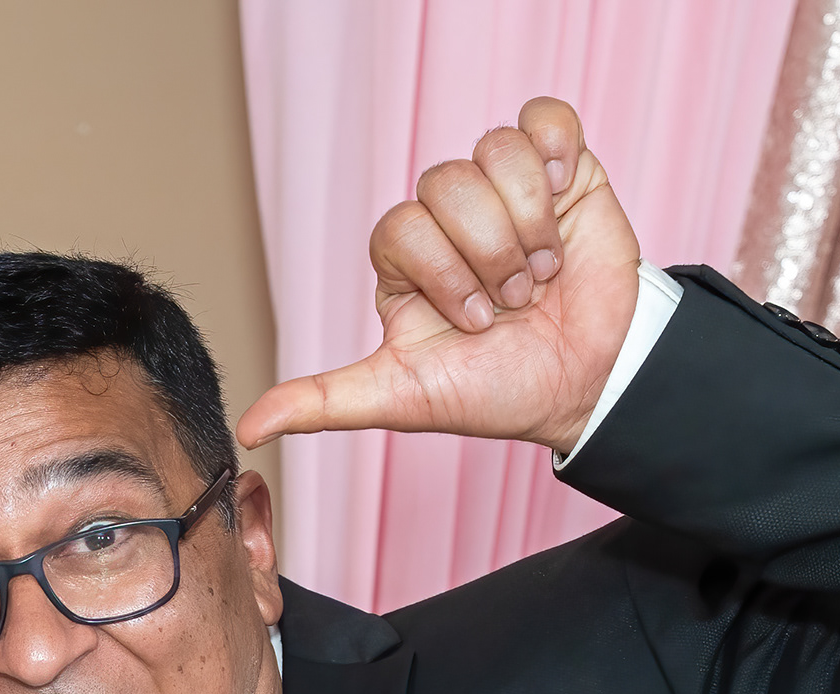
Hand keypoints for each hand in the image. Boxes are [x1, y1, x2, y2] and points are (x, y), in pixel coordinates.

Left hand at [234, 97, 643, 458]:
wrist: (588, 382)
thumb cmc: (497, 389)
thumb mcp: (404, 399)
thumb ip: (327, 401)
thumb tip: (251, 427)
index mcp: (405, 260)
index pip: (400, 226)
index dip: (442, 271)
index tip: (475, 323)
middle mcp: (449, 218)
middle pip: (446, 185)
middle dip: (488, 254)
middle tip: (514, 302)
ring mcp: (505, 190)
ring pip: (494, 152)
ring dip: (527, 222)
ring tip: (544, 272)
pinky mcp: (563, 171)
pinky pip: (545, 119)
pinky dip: (557, 153)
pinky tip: (565, 199)